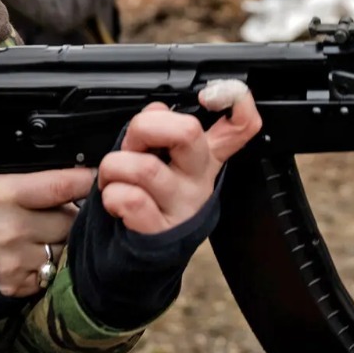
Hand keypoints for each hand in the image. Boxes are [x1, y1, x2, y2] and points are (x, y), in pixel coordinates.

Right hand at [0, 168, 93, 296]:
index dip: (88, 183)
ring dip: (64, 244)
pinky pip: (52, 273)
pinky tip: (34, 257)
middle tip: (59, 215)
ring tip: (43, 237)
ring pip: (66, 250)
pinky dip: (50, 266)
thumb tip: (90, 182)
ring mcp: (14, 261)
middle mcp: (11, 229)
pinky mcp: (15, 285)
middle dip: (72, 218)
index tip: (104, 181)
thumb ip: (48, 185)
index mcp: (8, 195)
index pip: (63, 186)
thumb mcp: (8, 184)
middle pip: (70, 222)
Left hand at [97, 80, 262, 233]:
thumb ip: (159, 130)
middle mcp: (200, 178)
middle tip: (133, 143)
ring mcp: (183, 206)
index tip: (209, 95)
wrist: (133, 257)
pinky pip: (130, 199)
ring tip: (113, 177)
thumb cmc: (143, 200)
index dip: (234, 100)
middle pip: (188, 132)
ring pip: (145, 167)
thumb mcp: (158, 160)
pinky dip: (111, 194)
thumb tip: (157, 109)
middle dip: (144, 127)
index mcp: (204, 155)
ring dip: (115, 166)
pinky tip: (115, 201)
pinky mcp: (161, 231)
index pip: (242, 124)